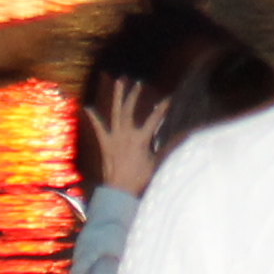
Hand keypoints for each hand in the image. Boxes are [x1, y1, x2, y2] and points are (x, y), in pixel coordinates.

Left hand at [87, 77, 164, 196]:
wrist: (120, 192)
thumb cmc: (140, 179)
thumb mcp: (157, 163)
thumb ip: (170, 147)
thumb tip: (185, 136)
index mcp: (140, 138)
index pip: (154, 118)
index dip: (163, 108)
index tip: (169, 98)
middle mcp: (126, 134)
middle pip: (130, 109)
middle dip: (134, 95)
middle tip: (138, 83)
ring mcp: (113, 137)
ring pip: (115, 112)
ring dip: (117, 96)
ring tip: (119, 81)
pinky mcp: (105, 144)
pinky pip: (98, 128)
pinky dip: (93, 117)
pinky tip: (88, 106)